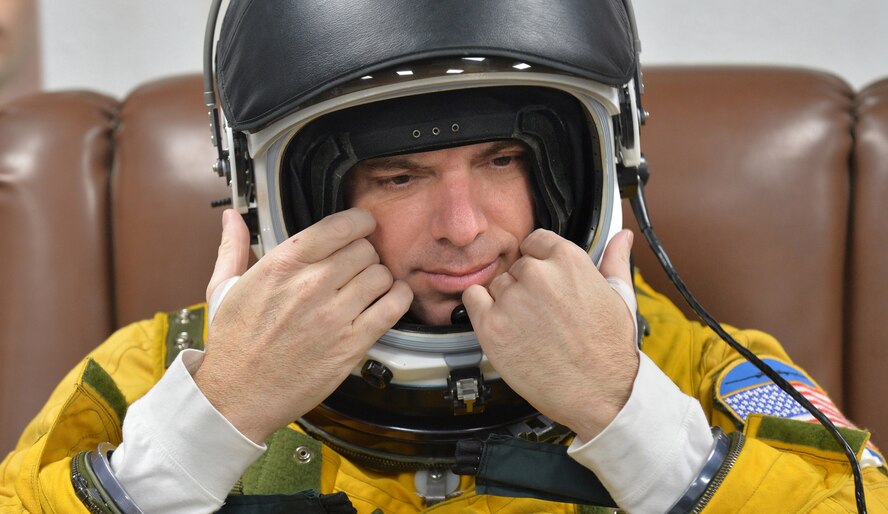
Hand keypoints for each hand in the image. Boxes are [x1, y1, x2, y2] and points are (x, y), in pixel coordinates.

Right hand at [195, 208, 412, 442]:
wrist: (236, 396)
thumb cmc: (232, 345)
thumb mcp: (223, 288)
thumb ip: (232, 247)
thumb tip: (231, 217)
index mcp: (282, 265)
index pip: (339, 226)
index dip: (359, 222)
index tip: (363, 226)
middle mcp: (311, 285)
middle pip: (364, 249)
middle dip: (365, 255)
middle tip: (358, 267)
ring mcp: (333, 315)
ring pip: (381, 275)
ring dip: (380, 278)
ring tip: (370, 287)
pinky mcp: (351, 344)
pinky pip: (393, 307)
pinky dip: (399, 298)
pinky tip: (390, 299)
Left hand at [463, 229, 637, 441]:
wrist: (600, 394)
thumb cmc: (610, 350)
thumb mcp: (620, 297)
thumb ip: (614, 261)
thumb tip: (622, 237)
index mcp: (568, 261)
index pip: (536, 241)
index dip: (538, 261)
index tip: (543, 279)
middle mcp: (537, 275)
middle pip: (517, 267)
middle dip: (525, 286)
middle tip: (541, 314)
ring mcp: (512, 300)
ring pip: (496, 285)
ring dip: (505, 301)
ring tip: (529, 328)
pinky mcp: (492, 326)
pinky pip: (472, 300)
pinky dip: (480, 310)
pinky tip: (501, 325)